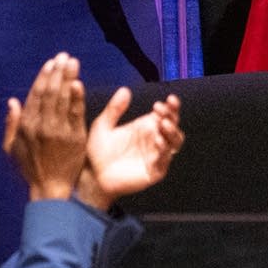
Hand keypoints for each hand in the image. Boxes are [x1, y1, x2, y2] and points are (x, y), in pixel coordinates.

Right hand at [3, 54, 89, 200]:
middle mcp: (40, 125)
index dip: (43, 77)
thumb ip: (12, 123)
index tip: (50, 63)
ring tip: (73, 62)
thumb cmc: (30, 168)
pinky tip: (78, 83)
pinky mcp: (74, 138)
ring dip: (68, 78)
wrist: (49, 189)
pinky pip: (76, 113)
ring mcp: (58, 131)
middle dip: (57, 72)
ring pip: (62, 99)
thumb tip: (12, 101)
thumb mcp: (12, 148)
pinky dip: (77, 97)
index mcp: (26, 126)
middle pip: (49, 92)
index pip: (35, 95)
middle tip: (64, 56)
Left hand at [77, 91, 182, 209]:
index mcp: (147, 127)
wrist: (92, 177)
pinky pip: (164, 159)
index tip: (166, 100)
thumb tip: (125, 89)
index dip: (170, 107)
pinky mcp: (154, 171)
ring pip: (174, 142)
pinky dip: (164, 150)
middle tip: (162, 110)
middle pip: (173, 125)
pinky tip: (157, 140)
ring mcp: (156, 155)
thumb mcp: (102, 126)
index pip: (166, 114)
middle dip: (172, 116)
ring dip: (172, 132)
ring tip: (163, 123)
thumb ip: (114, 109)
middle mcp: (155, 139)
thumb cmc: (98, 152)